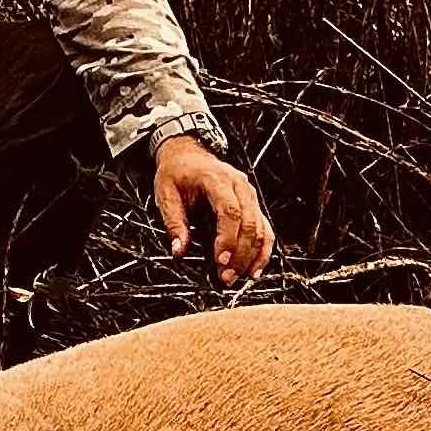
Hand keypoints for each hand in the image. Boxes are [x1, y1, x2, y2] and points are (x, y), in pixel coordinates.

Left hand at [152, 134, 274, 287]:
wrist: (188, 153)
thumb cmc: (177, 172)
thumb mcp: (166, 194)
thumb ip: (174, 223)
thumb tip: (179, 250)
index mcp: (216, 179)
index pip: (230, 211)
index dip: (228, 238)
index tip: (220, 261)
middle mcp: (239, 185)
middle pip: (249, 223)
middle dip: (240, 254)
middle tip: (226, 277)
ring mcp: (249, 194)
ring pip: (261, 228)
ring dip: (252, 256)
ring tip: (238, 277)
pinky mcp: (253, 204)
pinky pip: (265, 228)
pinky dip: (263, 250)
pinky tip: (255, 268)